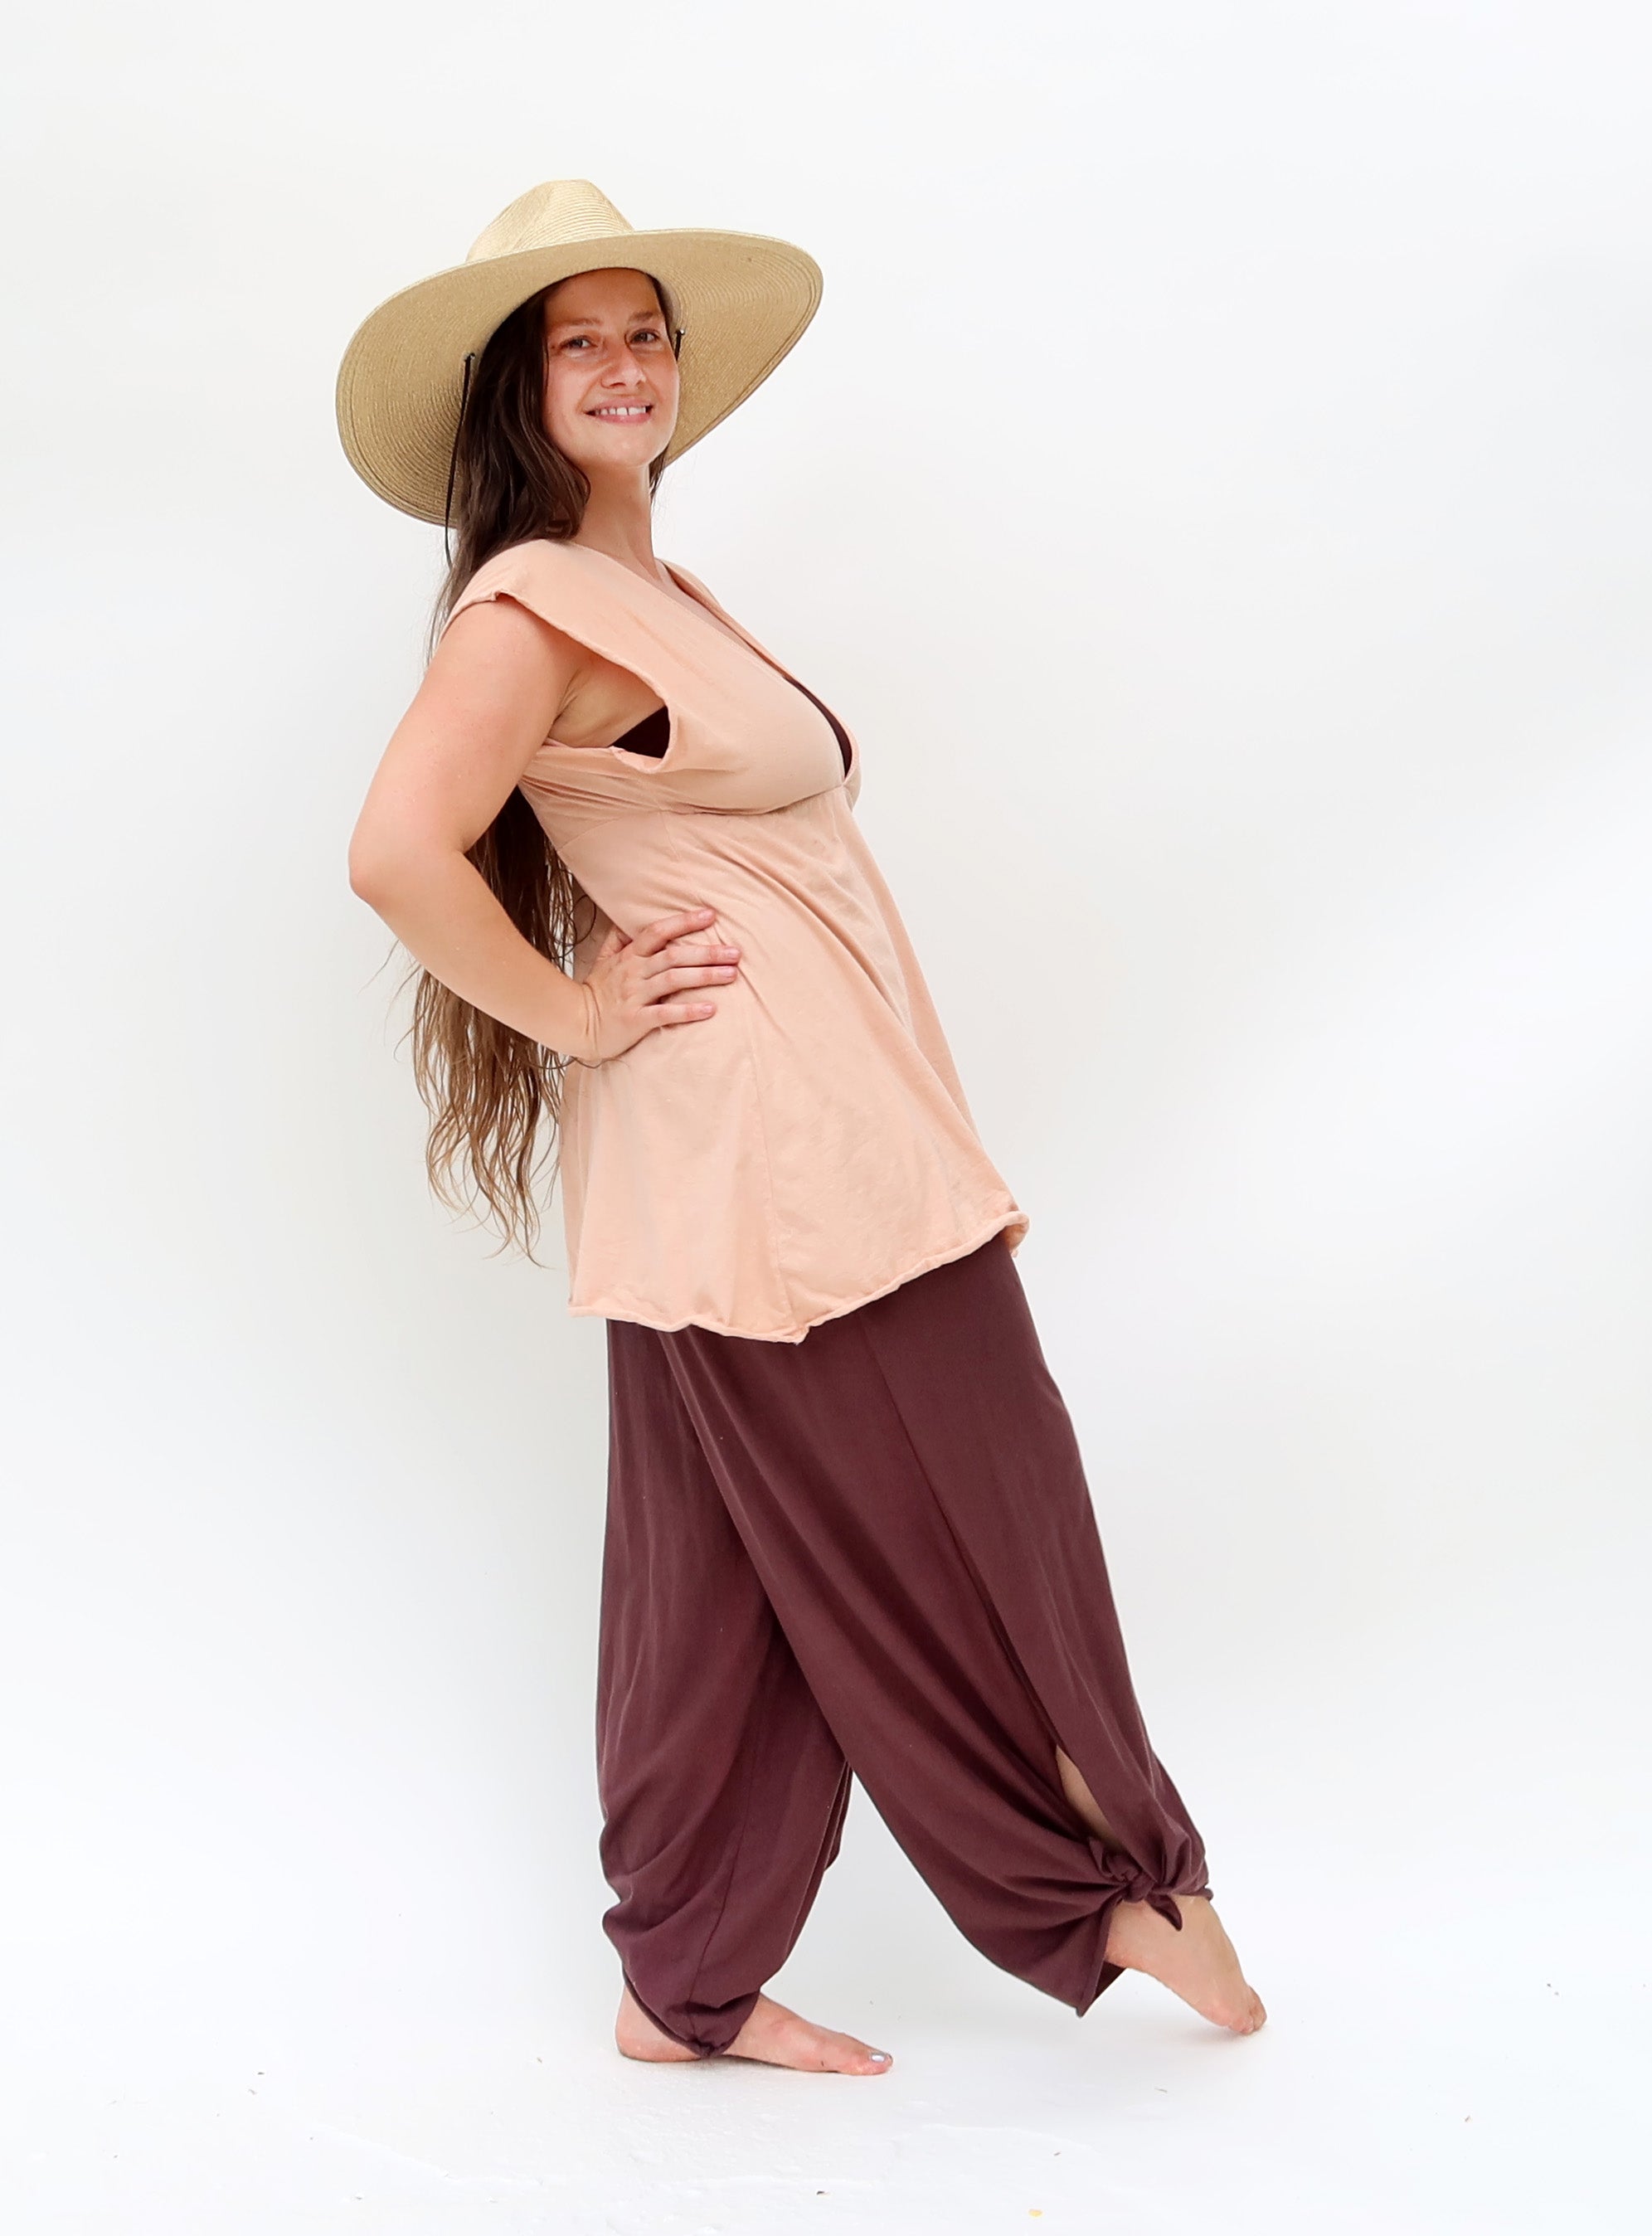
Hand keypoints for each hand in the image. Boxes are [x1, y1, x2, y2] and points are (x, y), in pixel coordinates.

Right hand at [572, 906, 741, 1064]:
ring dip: (704, 976)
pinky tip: (710, 1009)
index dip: (684, 922)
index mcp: (629, 956)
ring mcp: (635, 995)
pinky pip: (665, 1013)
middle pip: (674, 955)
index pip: (658, 931)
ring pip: (673, 979)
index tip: (711, 915)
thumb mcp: (604, 960)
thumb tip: (628, 918)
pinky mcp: (636, 1020)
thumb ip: (618, 939)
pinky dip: (688, 1010)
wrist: (574, 1023)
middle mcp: (634, 972)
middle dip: (707, 952)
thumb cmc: (595, 993)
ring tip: (731, 975)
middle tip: (736, 952)